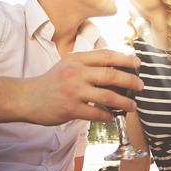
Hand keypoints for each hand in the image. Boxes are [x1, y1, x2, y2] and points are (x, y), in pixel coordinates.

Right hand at [24, 48, 143, 125]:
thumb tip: (116, 66)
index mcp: (76, 59)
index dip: (125, 59)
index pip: (106, 55)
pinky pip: (96, 113)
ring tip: (133, 105)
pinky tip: (112, 115)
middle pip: (110, 75)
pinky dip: (108, 115)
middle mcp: (76, 73)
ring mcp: (73, 91)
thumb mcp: (68, 64)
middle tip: (141, 86)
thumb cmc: (53, 81)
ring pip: (107, 96)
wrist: (29, 98)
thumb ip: (88, 63)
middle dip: (130, 81)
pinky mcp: (71, 109)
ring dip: (124, 102)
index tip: (138, 63)